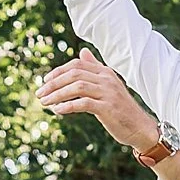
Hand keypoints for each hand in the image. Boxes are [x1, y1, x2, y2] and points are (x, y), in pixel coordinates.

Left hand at [36, 50, 159, 149]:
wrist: (140, 127)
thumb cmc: (120, 108)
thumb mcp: (107, 85)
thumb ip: (95, 69)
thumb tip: (83, 52)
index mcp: (105, 72)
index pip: (77, 65)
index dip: (58, 72)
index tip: (44, 81)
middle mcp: (107, 79)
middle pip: (74, 74)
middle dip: (53, 83)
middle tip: (39, 94)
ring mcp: (108, 93)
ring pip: (77, 87)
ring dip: (57, 94)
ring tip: (45, 103)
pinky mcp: (108, 108)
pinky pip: (83, 103)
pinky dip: (68, 106)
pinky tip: (57, 110)